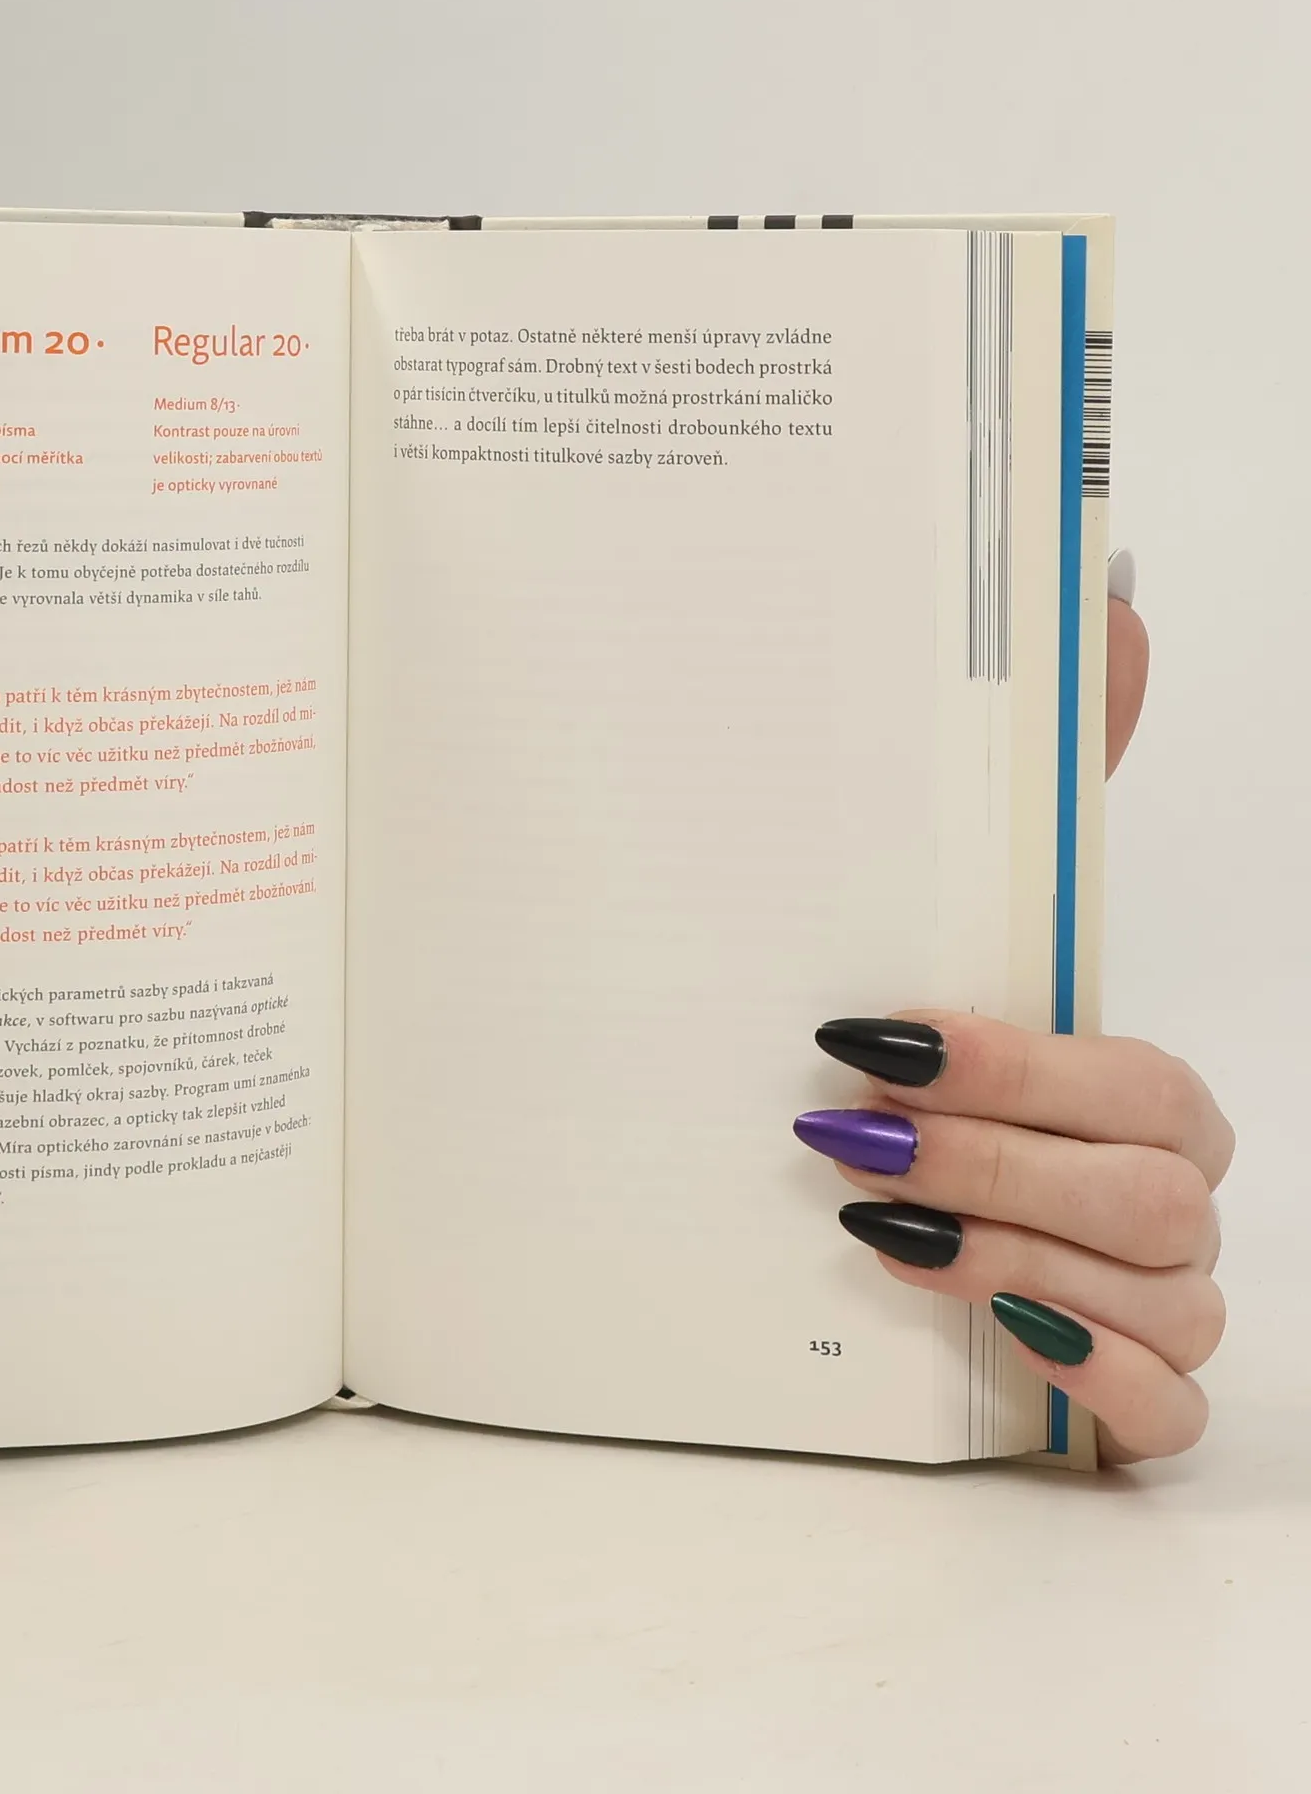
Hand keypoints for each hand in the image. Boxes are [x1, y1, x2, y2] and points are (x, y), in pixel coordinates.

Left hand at [808, 570, 1232, 1462]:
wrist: (888, 1198)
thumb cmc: (926, 1068)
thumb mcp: (951, 920)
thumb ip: (1045, 780)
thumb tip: (1110, 606)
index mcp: (1134, 1084)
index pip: (1134, 1075)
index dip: (1011, 1062)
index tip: (862, 1040)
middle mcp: (1169, 1186)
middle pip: (1149, 1187)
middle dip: (993, 1163)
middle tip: (846, 1142)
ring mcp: (1162, 1292)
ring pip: (1159, 1294)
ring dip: (1010, 1259)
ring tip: (873, 1228)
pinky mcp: (1135, 1389)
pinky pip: (1171, 1410)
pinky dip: (1091, 1380)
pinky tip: (992, 1337)